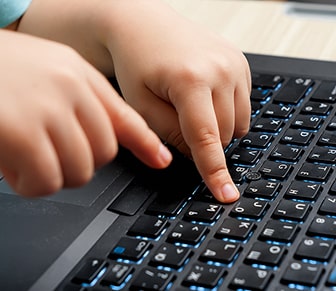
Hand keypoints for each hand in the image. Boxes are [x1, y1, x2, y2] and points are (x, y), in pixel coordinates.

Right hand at [0, 30, 171, 196]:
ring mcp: (46, 107)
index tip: (160, 160)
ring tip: (25, 159)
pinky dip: (30, 183)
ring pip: (78, 171)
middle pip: (103, 153)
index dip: (146, 144)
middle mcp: (68, 88)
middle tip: (48, 156)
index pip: (125, 117)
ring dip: (52, 175)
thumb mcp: (48, 76)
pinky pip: (46, 180)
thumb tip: (127, 143)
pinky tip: (12, 166)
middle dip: (78, 164)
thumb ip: (86, 106)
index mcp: (77, 74)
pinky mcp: (20, 131)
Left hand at [102, 1, 250, 202]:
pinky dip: (225, 112)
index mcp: (190, 79)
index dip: (215, 172)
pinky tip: (204, 97)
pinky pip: (243, 106)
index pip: (206, 139)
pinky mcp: (241, 63)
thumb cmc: (137, 63)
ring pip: (238, 124)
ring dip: (216, 128)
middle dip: (201, 140)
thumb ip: (169, 136)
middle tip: (177, 118)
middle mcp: (220, 69)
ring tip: (190, 105)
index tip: (226, 195)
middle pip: (223, 135)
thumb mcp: (141, 105)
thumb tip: (197, 154)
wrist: (145, 27)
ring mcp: (235, 64)